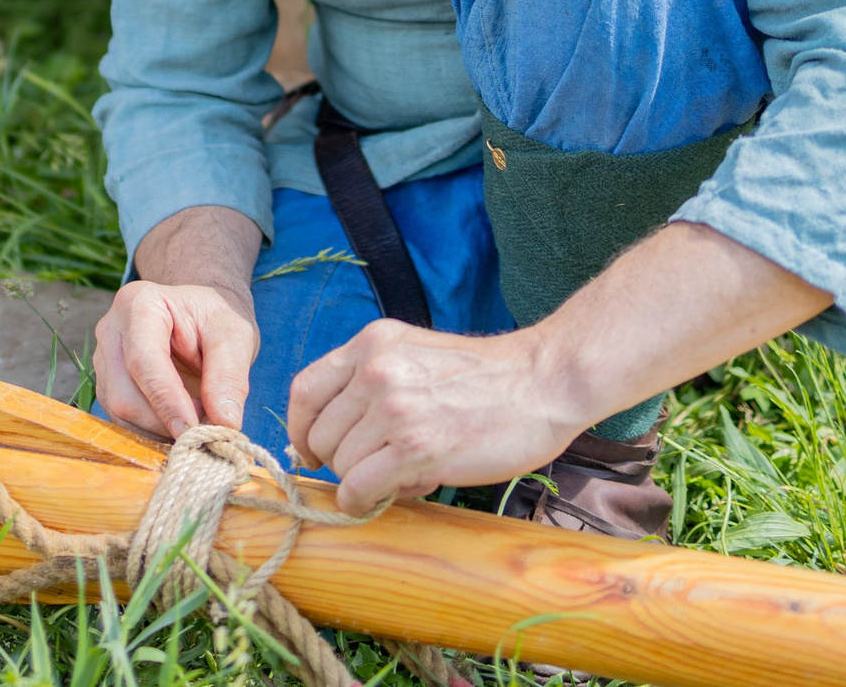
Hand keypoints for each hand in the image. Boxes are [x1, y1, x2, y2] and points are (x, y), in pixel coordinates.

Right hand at [93, 279, 259, 436]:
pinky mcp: (107, 386)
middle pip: (124, 395)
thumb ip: (230, 375)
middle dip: (165, 421)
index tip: (194, 431)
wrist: (200, 317)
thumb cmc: (215, 319)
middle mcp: (111, 331)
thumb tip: (224, 422)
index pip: (143, 360)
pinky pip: (123, 421)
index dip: (167, 401)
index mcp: (139, 304)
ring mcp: (104, 361)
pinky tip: (180, 420)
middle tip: (206, 427)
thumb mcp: (234, 335)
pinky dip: (154, 431)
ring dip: (160, 429)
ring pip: (121, 413)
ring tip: (197, 420)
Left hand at [286, 321, 585, 511]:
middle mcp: (376, 370)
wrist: (544, 383)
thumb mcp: (416, 354)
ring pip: (339, 464)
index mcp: (372, 343)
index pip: (304, 389)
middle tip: (375, 466)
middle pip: (320, 434)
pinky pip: (360, 488)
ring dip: (361, 480)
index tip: (311, 451)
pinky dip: (363, 502)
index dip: (301, 429)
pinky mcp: (417, 447)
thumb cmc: (486, 377)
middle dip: (340, 460)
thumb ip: (373, 382)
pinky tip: (384, 498)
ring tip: (401, 473)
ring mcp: (395, 409)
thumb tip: (330, 438)